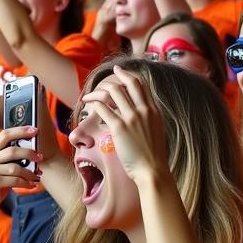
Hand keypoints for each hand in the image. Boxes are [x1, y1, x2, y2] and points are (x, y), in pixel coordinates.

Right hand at [0, 128, 41, 218]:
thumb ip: (7, 158)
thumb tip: (31, 153)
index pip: (4, 135)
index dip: (20, 130)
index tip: (34, 130)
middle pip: (13, 150)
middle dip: (30, 153)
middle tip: (40, 156)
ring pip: (16, 167)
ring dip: (30, 172)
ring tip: (36, 176)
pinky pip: (16, 180)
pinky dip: (26, 183)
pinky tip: (31, 185)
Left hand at [80, 67, 166, 183]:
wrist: (153, 171)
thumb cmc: (153, 157)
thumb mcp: (156, 131)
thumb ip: (148, 119)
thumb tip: (139, 114)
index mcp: (154, 111)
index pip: (141, 86)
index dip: (128, 76)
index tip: (120, 71)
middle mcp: (144, 110)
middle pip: (128, 84)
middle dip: (115, 76)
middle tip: (104, 78)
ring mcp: (131, 117)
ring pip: (112, 92)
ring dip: (98, 91)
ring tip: (89, 96)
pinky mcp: (119, 127)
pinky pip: (102, 108)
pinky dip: (93, 104)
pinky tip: (87, 106)